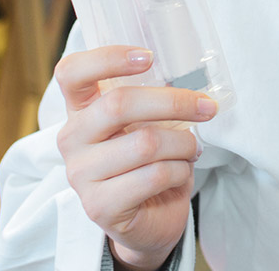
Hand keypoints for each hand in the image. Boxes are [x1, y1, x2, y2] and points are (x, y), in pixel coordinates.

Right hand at [54, 46, 217, 270]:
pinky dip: (180, 171)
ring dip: (183, 144)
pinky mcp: (99, 206)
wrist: (150, 220)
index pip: (72, 72)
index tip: (148, 57)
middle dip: (174, 102)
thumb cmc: (150, 163)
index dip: (107, 58)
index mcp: (81, 110)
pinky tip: (180, 174)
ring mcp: (81, 174)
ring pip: (145, 143)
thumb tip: (194, 79)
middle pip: (119, 104)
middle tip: (206, 107)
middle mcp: (72, 138)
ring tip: (192, 149)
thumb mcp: (149, 123)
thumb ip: (154, 98)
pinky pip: (153, 176)